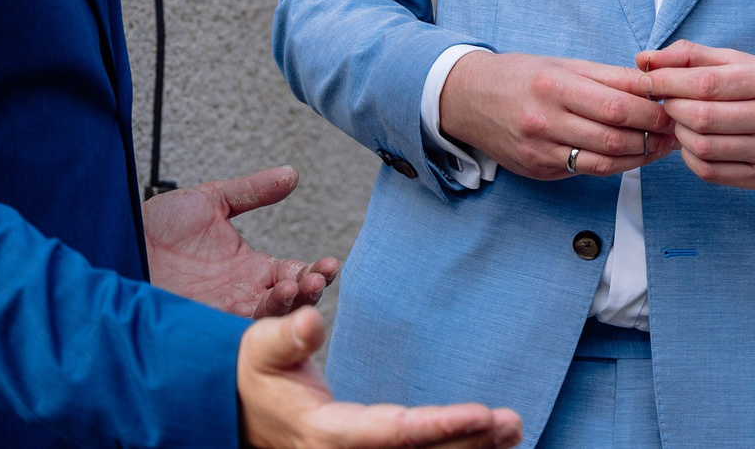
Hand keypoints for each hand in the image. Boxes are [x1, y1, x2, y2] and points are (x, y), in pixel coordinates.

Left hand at [144, 167, 336, 317]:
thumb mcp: (211, 201)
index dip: (315, 272)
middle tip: (314, 279)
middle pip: (287, 303)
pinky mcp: (196, 322)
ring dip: (284, 308)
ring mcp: (219, 311)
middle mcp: (240, 294)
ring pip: (264, 320)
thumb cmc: (155, 226)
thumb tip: (292, 175)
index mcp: (249, 269)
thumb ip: (252, 191)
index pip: (294, 275)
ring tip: (292, 288)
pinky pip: (230, 332)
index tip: (329, 264)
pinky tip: (261, 308)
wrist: (113, 239)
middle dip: (307, 294)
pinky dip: (250, 324)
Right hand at [238, 308, 519, 446]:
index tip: (480, 414)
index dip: (437, 426)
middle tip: (510, 421)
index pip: (390, 434)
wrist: (241, 412)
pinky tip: (491, 441)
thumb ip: (287, 336)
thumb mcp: (260, 349)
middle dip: (467, 442)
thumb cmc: (257, 377)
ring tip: (512, 429)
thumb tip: (311, 319)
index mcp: (325, 433)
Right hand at [437, 51, 675, 180]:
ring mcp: (540, 151)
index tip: (675, 108)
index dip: (653, 112)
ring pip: (603, 162)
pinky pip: (586, 171)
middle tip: (679, 131)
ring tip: (663, 146)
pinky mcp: (539, 171)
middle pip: (614, 137)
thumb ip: (610, 77)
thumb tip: (655, 84)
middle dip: (653, 136)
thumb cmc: (522, 75)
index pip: (616, 106)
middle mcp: (545, 121)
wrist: (468, 99)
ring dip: (641, 157)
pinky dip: (616, 166)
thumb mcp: (565, 64)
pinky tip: (633, 157)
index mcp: (554, 86)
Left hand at [635, 41, 754, 189]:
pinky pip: (710, 172)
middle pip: (701, 117)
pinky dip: (691, 156)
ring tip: (682, 119)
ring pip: (703, 147)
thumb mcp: (745, 62)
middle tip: (666, 100)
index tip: (649, 79)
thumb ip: (694, 56)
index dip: (668, 82)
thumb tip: (644, 59)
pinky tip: (694, 142)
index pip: (706, 83)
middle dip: (672, 107)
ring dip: (679, 132)